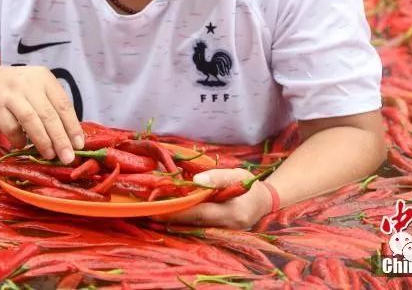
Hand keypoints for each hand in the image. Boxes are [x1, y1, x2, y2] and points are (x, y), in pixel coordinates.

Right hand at [0, 65, 82, 163]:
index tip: (79, 145)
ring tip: (50, 155)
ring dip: (43, 141)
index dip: (72, 126)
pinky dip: (19, 140)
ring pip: (31, 120)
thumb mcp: (36, 90)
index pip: (63, 104)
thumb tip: (71, 139)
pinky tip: (22, 145)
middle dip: (60, 139)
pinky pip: (11, 127)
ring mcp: (10, 94)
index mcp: (44, 78)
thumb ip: (52, 108)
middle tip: (68, 157)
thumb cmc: (16, 92)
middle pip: (48, 114)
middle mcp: (28, 83)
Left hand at [155, 168, 273, 229]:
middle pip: (193, 225)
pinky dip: (183, 225)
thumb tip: (196, 181)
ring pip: (194, 230)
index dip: (176, 212)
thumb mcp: (236, 174)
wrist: (264, 201)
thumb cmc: (248, 184)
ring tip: (152, 215)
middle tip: (148, 212)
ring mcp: (225, 235)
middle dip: (169, 219)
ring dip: (173, 223)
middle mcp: (228, 229)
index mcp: (232, 213)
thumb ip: (217, 177)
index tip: (156, 209)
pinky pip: (198, 231)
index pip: (199, 214)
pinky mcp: (220, 236)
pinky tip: (168, 218)